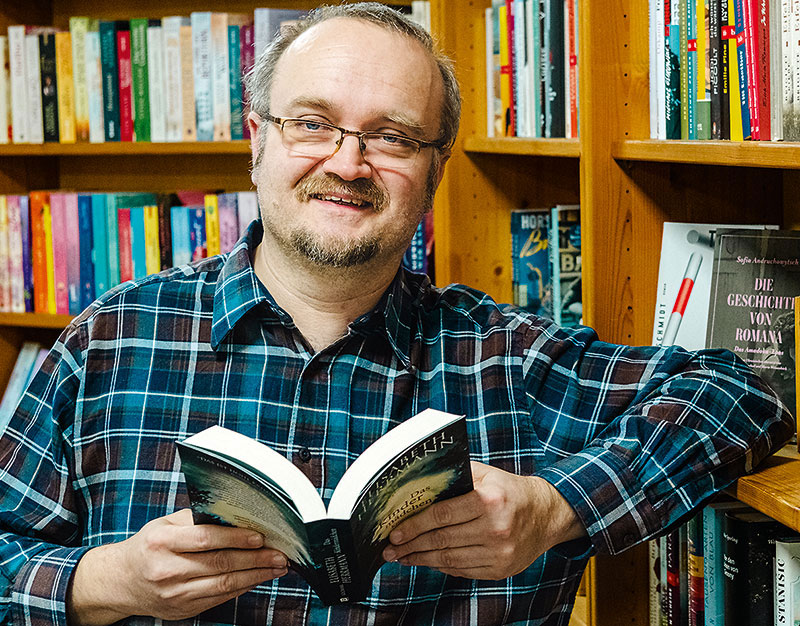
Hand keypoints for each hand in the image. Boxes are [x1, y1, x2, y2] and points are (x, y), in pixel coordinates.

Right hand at [68, 509, 287, 624]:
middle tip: (279, 554)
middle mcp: (166, 570)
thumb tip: (234, 514)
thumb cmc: (148, 547)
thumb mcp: (165, 524)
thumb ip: (196, 519)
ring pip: (224, 584)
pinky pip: (219, 598)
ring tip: (276, 567)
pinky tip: (257, 578)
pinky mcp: (183, 610)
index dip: (236, 538)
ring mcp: (174, 594)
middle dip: (255, 559)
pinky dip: (242, 587)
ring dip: (255, 576)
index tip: (260, 536)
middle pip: (220, 564)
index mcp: (161, 542)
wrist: (121, 582)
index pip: (205, 539)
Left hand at [382, 461, 584, 579]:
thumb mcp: (487, 474)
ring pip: (450, 559)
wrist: (547, 514)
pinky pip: (464, 570)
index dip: (415, 525)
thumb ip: (457, 477)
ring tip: (404, 558)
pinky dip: (443, 567)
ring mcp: (500, 552)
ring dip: (422, 560)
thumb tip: (420, 485)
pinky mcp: (501, 569)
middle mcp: (496, 528)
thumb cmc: (510, 490)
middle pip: (442, 540)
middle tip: (391, 549)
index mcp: (489, 500)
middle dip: (412, 546)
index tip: (396, 532)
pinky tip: (429, 561)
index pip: (442, 515)